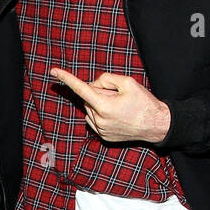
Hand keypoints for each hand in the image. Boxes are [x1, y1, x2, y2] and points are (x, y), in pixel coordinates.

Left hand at [50, 68, 170, 143]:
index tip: (54, 72)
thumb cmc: (144, 102)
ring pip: (90, 109)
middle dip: (99, 92)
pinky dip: (100, 114)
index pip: (81, 89)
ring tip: (119, 107)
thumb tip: (93, 85)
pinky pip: (93, 119)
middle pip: (89, 98)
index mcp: (104, 106)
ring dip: (99, 104)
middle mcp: (99, 120)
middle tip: (118, 96)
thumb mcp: (127, 82)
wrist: (156, 125)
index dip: (67, 79)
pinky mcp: (103, 137)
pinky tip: (116, 115)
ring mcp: (100, 130)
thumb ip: (106, 79)